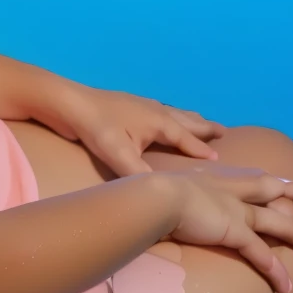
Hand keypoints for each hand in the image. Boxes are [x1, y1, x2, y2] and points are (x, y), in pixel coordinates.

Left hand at [34, 83, 226, 177]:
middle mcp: (155, 110)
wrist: (68, 102)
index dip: (201, 150)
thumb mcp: (118, 154)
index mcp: (159, 121)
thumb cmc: (96, 127)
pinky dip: (171, 114)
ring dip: (190, 118)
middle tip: (224, 131)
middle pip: (187, 120)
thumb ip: (140, 173)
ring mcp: (141, 105)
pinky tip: (164, 116)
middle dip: (205, 127)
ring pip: (174, 112)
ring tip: (202, 120)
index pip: (186, 139)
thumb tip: (161, 191)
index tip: (219, 161)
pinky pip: (160, 110)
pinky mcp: (127, 106)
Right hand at [160, 165, 292, 292]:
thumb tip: (178, 204)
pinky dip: (275, 271)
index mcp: (223, 178)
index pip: (262, 179)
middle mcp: (236, 190)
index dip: (282, 180)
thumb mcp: (173, 188)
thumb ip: (183, 196)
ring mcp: (237, 210)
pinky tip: (287, 287)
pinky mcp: (233, 230)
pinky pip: (261, 254)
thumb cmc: (152, 193)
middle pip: (283, 192)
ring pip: (281, 222)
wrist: (151, 197)